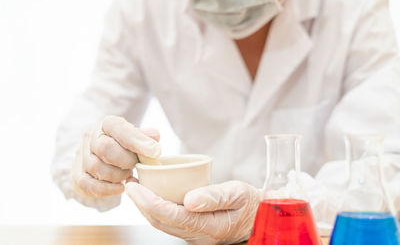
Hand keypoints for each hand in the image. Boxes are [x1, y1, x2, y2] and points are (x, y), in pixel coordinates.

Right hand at [71, 115, 160, 197]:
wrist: (100, 154)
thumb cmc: (123, 144)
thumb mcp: (134, 135)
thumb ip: (144, 136)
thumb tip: (154, 137)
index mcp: (106, 123)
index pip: (119, 128)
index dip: (138, 140)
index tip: (156, 151)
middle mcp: (90, 136)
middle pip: (105, 148)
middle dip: (126, 160)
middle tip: (136, 165)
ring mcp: (81, 155)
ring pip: (96, 167)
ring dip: (118, 175)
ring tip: (129, 175)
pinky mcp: (77, 174)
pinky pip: (88, 184)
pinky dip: (107, 189)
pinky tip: (120, 188)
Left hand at [126, 180, 260, 244]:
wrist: (259, 217)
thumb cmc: (250, 203)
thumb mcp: (238, 193)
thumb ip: (215, 196)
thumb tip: (189, 200)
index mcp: (209, 227)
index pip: (170, 216)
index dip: (148, 201)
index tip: (134, 187)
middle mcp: (198, 235)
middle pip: (160, 221)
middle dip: (140, 203)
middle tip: (129, 183)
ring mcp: (194, 234)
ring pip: (162, 223)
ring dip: (145, 206)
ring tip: (135, 186)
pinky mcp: (192, 229)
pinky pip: (168, 220)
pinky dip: (155, 207)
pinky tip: (151, 194)